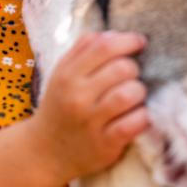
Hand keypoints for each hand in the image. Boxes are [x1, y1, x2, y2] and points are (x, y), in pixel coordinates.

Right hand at [30, 31, 149, 180]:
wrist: (44, 152)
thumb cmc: (60, 107)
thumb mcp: (62, 74)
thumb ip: (84, 50)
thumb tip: (115, 34)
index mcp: (68, 75)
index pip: (104, 46)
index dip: (128, 40)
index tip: (139, 43)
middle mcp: (77, 96)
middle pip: (122, 68)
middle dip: (134, 69)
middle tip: (131, 77)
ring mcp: (91, 121)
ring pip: (129, 94)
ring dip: (139, 92)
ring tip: (134, 97)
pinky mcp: (104, 144)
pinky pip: (134, 123)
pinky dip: (143, 117)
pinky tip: (137, 116)